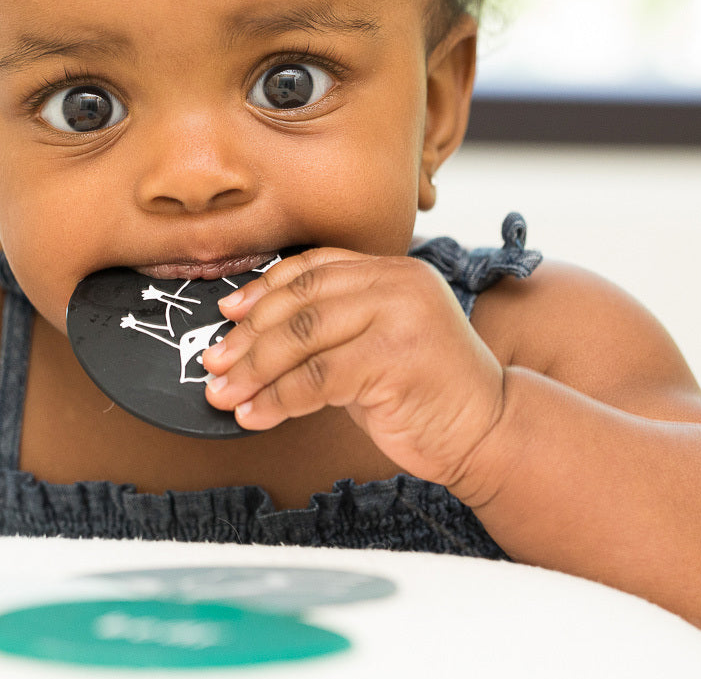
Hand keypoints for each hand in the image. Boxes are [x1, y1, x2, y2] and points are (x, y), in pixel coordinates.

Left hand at [203, 248, 506, 492]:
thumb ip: (330, 327)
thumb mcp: (376, 342)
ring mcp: (400, 317)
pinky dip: (277, 399)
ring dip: (254, 369)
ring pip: (302, 337)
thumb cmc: (423, 392)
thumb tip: (250, 334)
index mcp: (392, 271)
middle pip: (301, 300)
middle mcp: (397, 283)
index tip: (227, 313)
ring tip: (223, 393)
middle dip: (248, 335)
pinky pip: (317, 378)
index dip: (263, 288)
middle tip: (212, 362)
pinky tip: (255, 415)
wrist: (488, 431)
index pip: (314, 267)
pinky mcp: (397, 359)